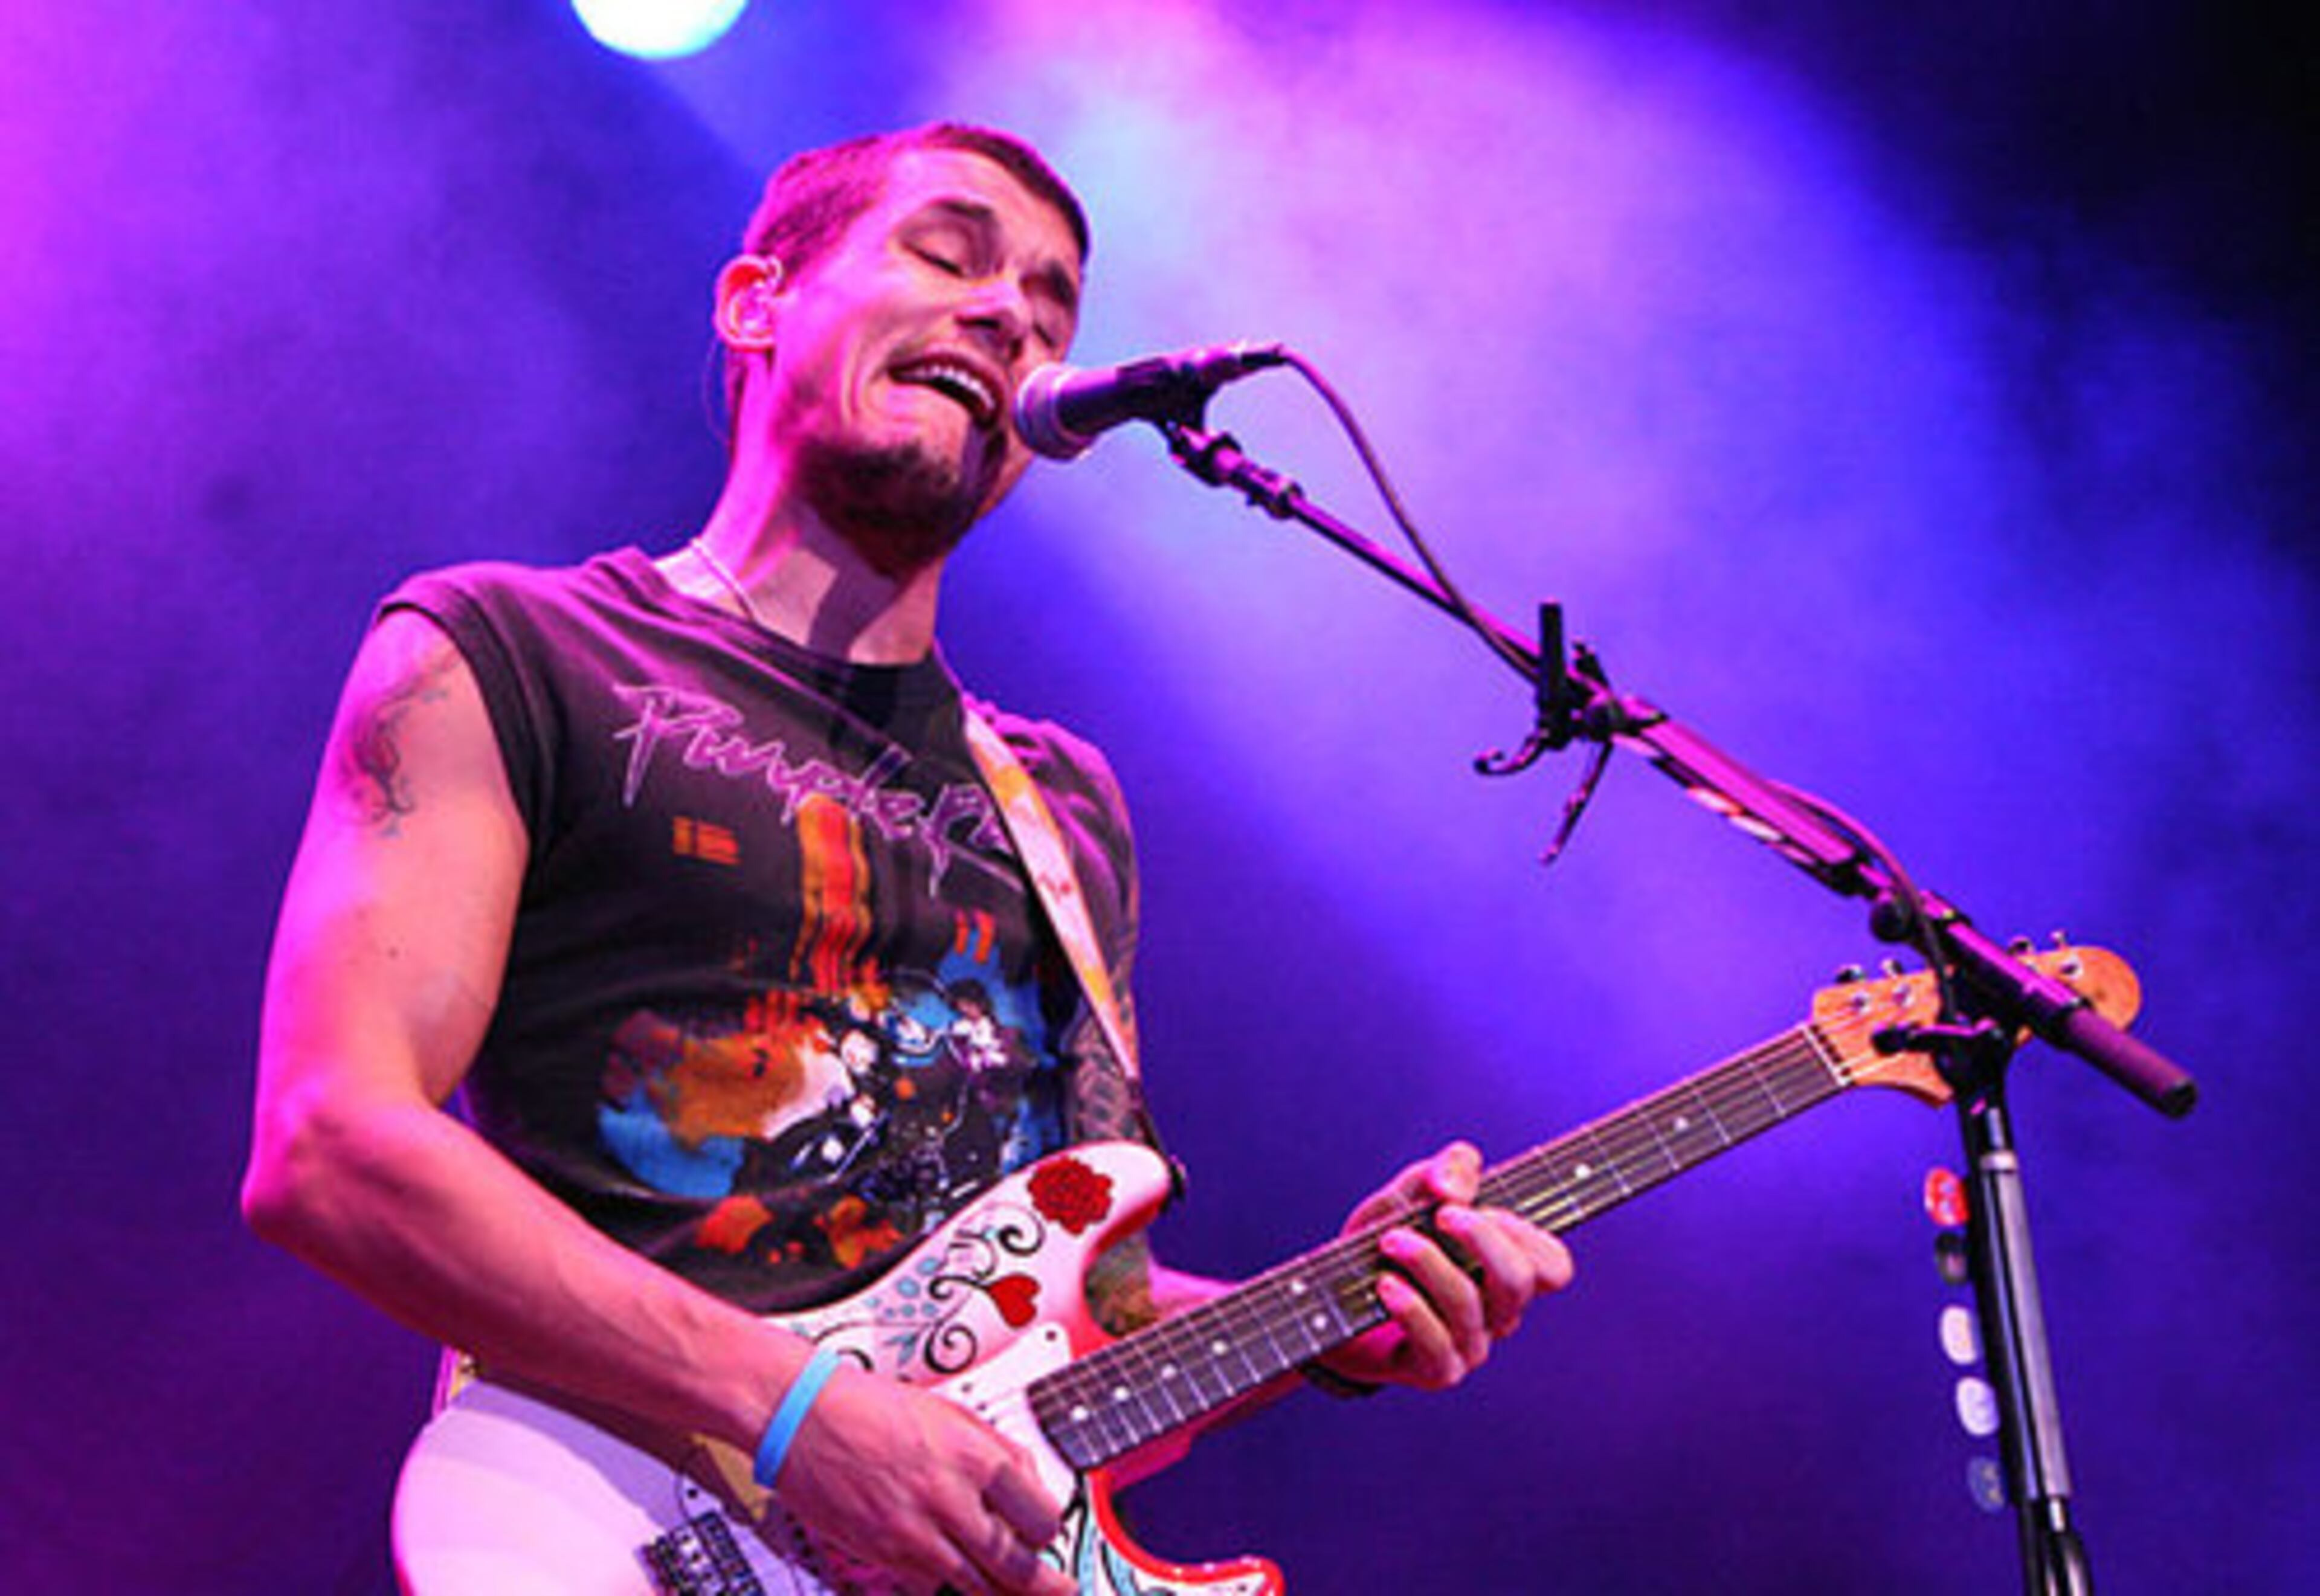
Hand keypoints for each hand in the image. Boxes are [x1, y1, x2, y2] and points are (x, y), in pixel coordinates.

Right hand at [774, 1362, 1075, 1595]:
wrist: (803, 1415)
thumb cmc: (872, 1405)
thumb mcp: (951, 1412)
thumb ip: (998, 1449)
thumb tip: (1031, 1483)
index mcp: (975, 1457)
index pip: (1041, 1518)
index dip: (1050, 1532)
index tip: (1048, 1535)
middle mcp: (950, 1499)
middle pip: (1016, 1566)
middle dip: (1044, 1586)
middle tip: (1060, 1590)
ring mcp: (915, 1533)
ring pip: (975, 1587)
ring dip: (999, 1593)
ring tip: (1010, 1592)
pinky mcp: (883, 1554)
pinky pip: (929, 1586)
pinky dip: (945, 1584)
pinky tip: (953, 1576)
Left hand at [1315, 1141, 1572, 1392]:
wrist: (1336, 1294)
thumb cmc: (1390, 1238)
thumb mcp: (1415, 1190)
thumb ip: (1447, 1170)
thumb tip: (1453, 1190)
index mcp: (1506, 1272)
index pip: (1553, 1267)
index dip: (1526, 1233)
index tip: (1483, 1206)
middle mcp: (1498, 1313)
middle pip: (1518, 1281)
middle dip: (1480, 1238)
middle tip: (1440, 1214)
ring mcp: (1471, 1345)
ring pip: (1468, 1304)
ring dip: (1427, 1263)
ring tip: (1391, 1240)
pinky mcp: (1437, 1370)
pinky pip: (1436, 1344)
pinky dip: (1411, 1308)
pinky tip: (1385, 1284)